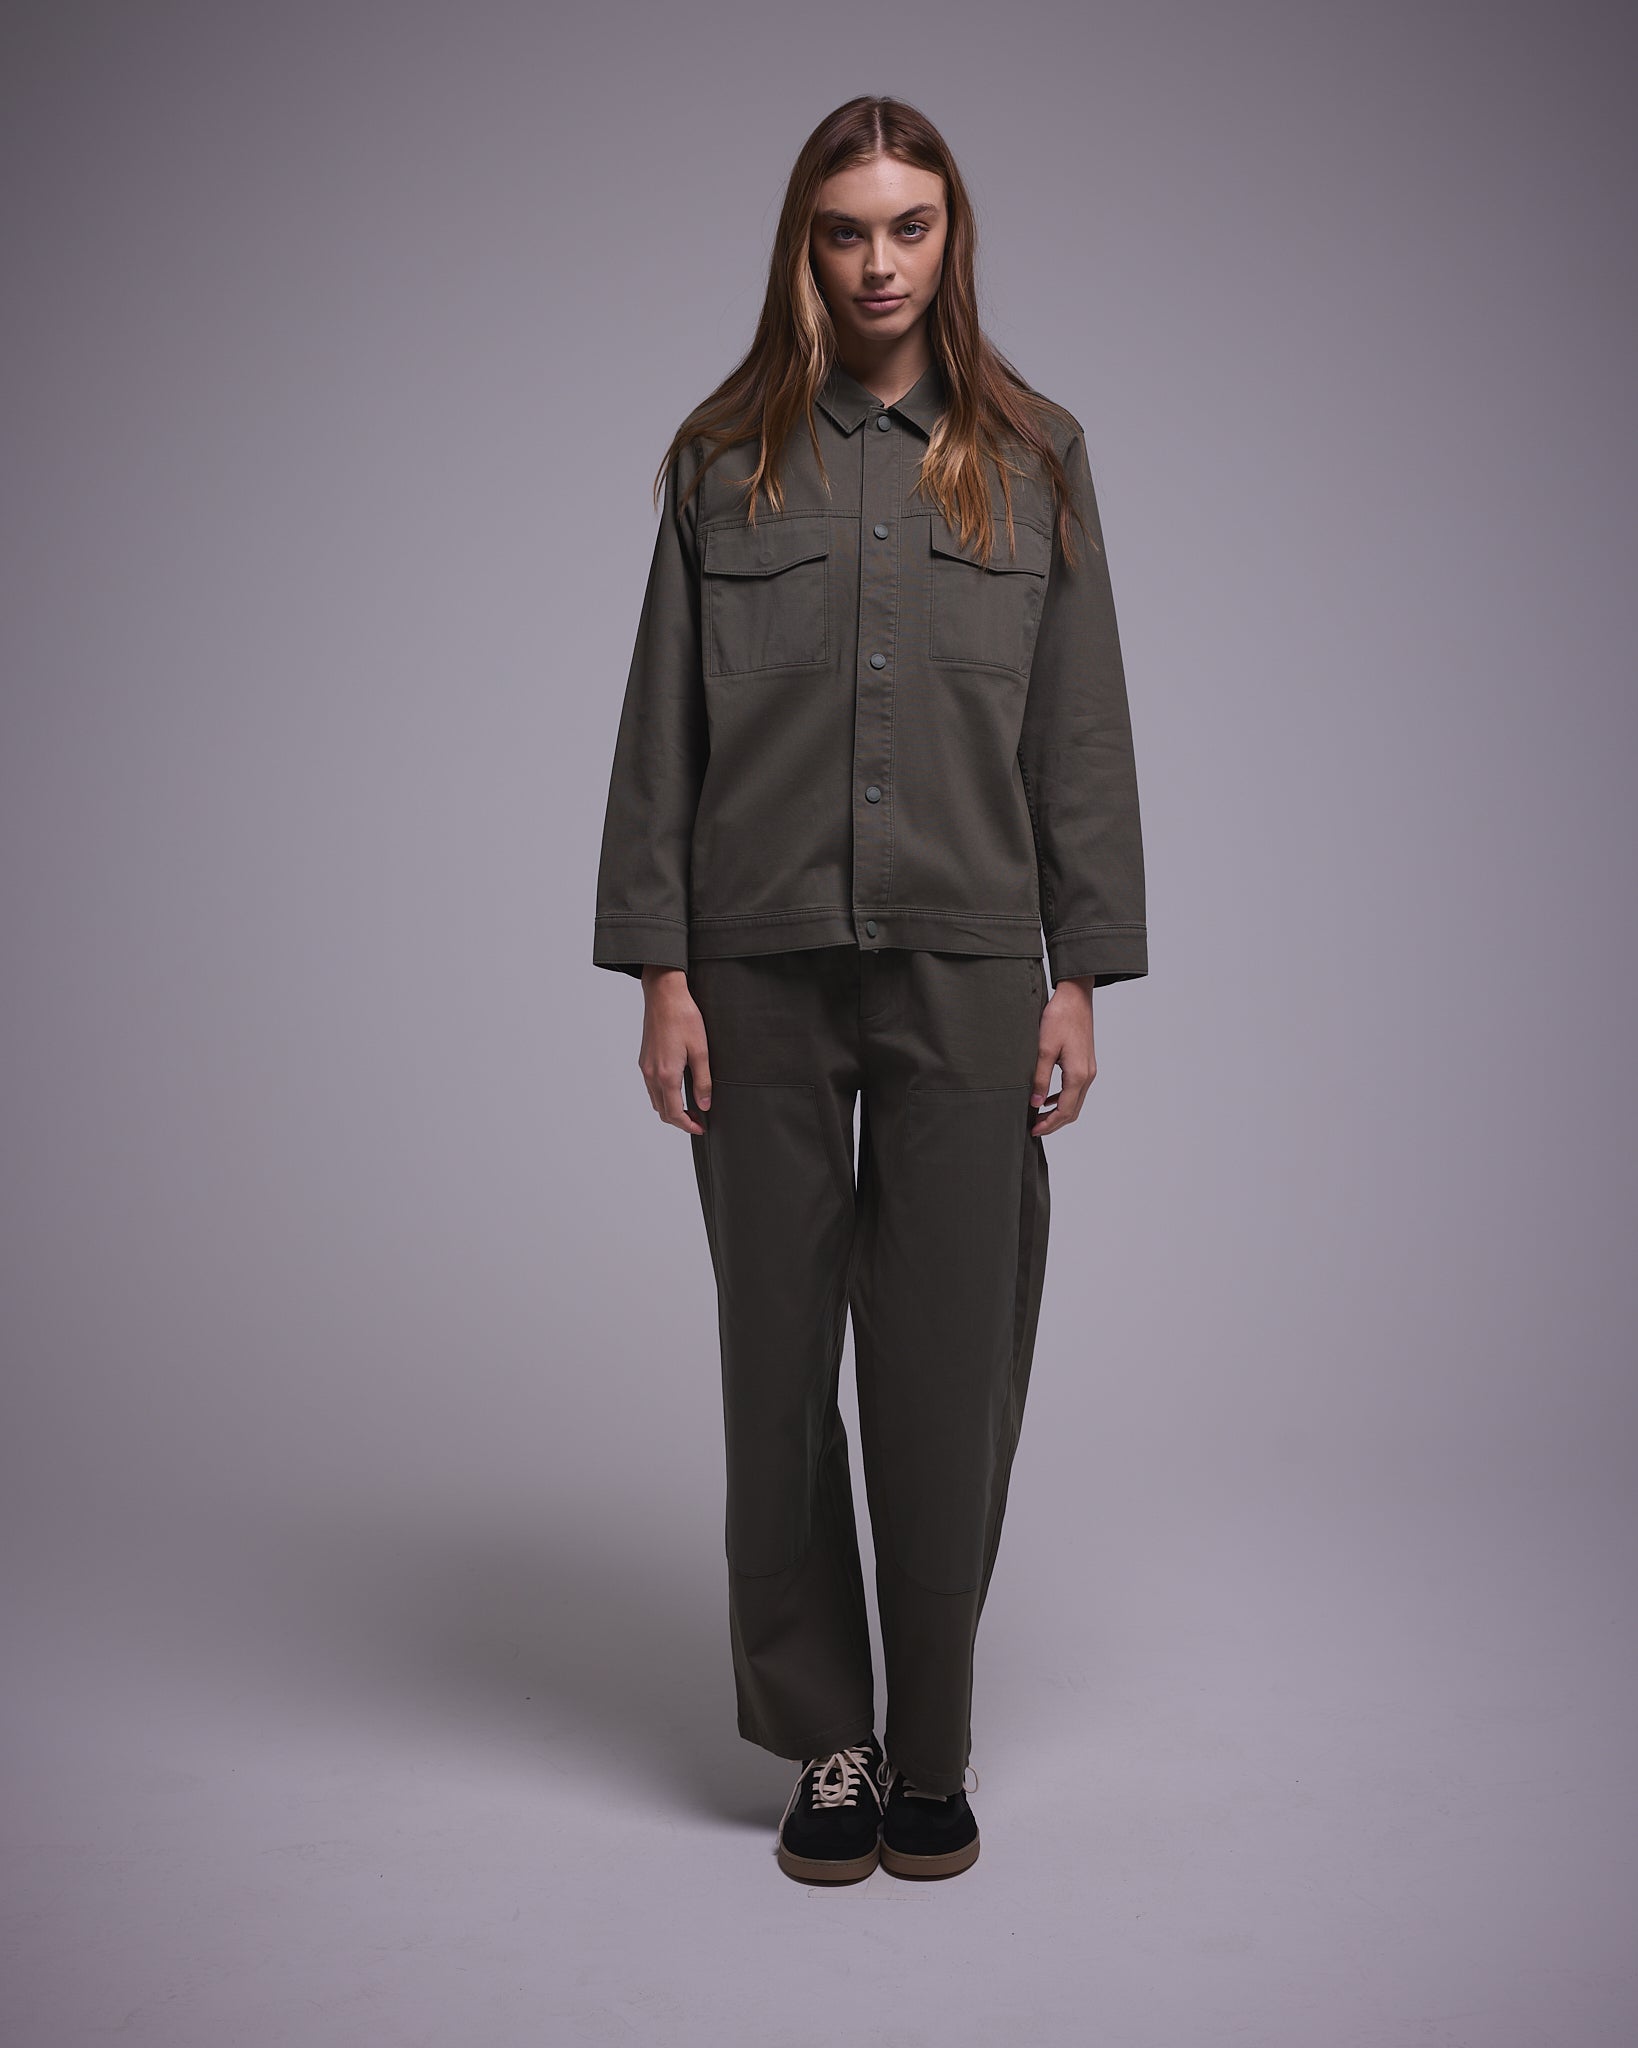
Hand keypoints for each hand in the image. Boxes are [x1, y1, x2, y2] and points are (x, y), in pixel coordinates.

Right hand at [639, 966, 711, 1134]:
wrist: (664, 995)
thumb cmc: (684, 1018)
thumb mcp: (700, 1051)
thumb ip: (703, 1081)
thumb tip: (705, 1105)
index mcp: (666, 1075)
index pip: (674, 1112)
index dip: (687, 1125)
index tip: (700, 1128)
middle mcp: (651, 1074)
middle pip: (662, 1110)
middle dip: (679, 1120)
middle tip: (697, 1120)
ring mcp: (645, 1066)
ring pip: (655, 1099)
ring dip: (670, 1108)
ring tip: (689, 1107)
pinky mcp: (644, 1059)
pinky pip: (650, 1086)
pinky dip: (662, 1095)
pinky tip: (676, 1089)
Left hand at [1030, 974, 1095, 1134]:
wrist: (1076, 997)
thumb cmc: (1060, 1018)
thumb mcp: (1044, 1048)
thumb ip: (1040, 1078)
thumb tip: (1036, 1103)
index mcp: (1078, 1074)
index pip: (1065, 1110)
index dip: (1049, 1124)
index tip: (1033, 1130)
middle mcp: (1087, 1074)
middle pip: (1073, 1110)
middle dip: (1054, 1122)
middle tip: (1034, 1128)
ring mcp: (1089, 1069)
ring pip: (1076, 1101)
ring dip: (1059, 1112)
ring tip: (1039, 1116)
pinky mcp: (1086, 1063)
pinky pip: (1076, 1089)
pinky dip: (1063, 1098)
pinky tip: (1048, 1097)